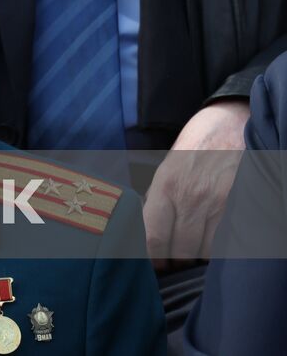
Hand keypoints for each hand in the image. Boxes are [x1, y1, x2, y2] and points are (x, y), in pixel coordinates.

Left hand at [144, 99, 248, 266]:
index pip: (153, 237)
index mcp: (166, 186)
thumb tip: (148, 233)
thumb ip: (159, 199)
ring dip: (199, 257)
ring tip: (195, 251)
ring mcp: (219, 203)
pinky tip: (216, 244)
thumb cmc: (195, 146)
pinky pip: (229, 241)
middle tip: (174, 262)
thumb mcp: (167, 168)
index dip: (151, 259)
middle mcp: (191, 197)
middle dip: (176, 261)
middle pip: (180, 250)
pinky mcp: (241, 206)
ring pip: (206, 251)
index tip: (152, 267)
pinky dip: (221, 249)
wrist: (230, 123)